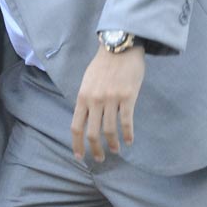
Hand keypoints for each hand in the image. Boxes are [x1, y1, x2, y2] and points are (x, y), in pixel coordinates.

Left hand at [71, 44, 145, 161]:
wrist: (119, 47)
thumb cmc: (103, 64)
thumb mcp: (87, 81)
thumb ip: (86, 99)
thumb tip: (86, 118)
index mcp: (83, 96)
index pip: (76, 126)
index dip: (77, 144)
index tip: (80, 156)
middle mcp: (95, 100)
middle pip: (93, 133)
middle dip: (95, 150)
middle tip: (100, 158)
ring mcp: (111, 99)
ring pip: (110, 130)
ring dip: (113, 144)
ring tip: (116, 149)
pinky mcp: (127, 97)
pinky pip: (126, 122)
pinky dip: (128, 134)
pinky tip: (130, 141)